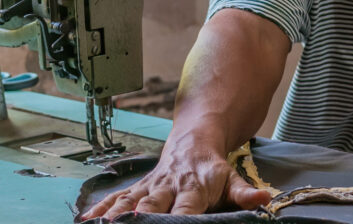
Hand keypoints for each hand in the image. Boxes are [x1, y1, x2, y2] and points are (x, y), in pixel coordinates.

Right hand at [80, 136, 271, 219]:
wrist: (194, 138)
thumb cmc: (212, 167)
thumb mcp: (232, 178)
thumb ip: (244, 193)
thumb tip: (264, 200)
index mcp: (193, 187)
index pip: (185, 210)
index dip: (179, 221)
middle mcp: (168, 186)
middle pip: (151, 206)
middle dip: (137, 219)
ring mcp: (151, 185)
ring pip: (129, 201)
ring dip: (113, 215)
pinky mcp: (139, 186)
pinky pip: (118, 197)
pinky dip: (101, 208)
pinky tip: (87, 219)